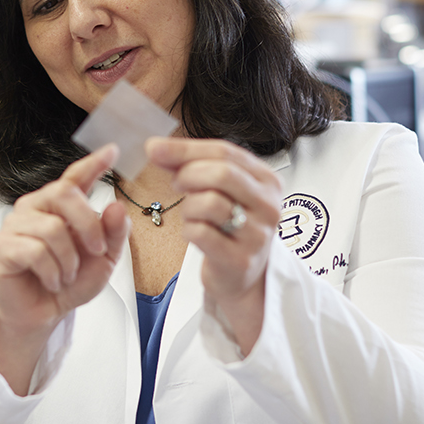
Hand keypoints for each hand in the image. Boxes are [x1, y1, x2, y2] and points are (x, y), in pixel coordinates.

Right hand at [0, 145, 130, 393]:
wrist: (44, 314)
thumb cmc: (70, 281)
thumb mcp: (103, 259)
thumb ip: (113, 233)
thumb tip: (115, 206)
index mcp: (60, 206)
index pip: (75, 177)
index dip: (92, 162)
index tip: (112, 149)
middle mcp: (35, 207)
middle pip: (64, 193)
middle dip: (88, 224)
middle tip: (96, 251)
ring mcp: (15, 225)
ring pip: (52, 228)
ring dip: (69, 260)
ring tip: (67, 275)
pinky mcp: (1, 247)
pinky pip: (34, 251)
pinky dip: (52, 271)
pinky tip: (53, 280)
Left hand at [147, 138, 282, 353]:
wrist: (241, 275)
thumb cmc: (227, 225)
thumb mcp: (217, 189)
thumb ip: (189, 164)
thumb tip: (155, 147)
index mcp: (267, 180)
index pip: (226, 152)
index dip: (186, 149)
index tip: (154, 149)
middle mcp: (269, 205)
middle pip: (222, 174)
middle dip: (188, 175)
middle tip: (177, 185)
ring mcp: (258, 235)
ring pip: (210, 203)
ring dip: (188, 207)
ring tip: (192, 214)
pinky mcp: (240, 260)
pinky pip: (201, 233)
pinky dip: (189, 230)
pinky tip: (195, 234)